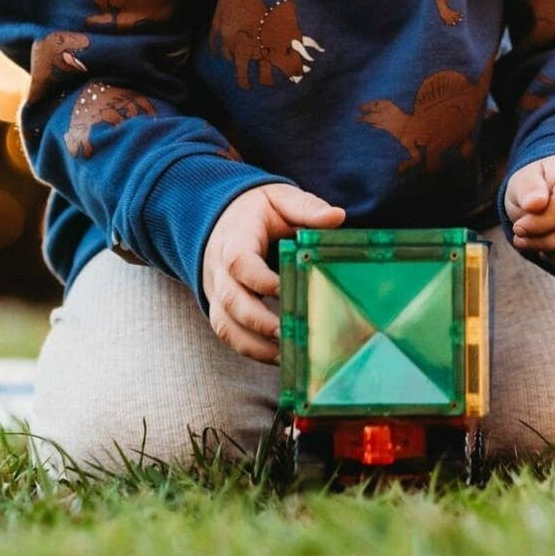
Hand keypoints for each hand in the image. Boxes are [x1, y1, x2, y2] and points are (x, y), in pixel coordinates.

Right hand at [202, 184, 344, 362]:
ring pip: (225, 324)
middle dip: (260, 321)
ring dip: (254, 343)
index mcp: (235, 239)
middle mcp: (218, 269)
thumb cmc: (258, 210)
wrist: (224, 217)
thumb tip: (337, 216)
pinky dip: (250, 349)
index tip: (288, 290)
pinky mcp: (220, 308)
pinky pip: (228, 334)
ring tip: (287, 354)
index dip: (261, 280)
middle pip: (231, 300)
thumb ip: (306, 208)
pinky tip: (279, 357)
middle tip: (290, 332)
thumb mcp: (281, 198)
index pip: (240, 262)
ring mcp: (216, 292)